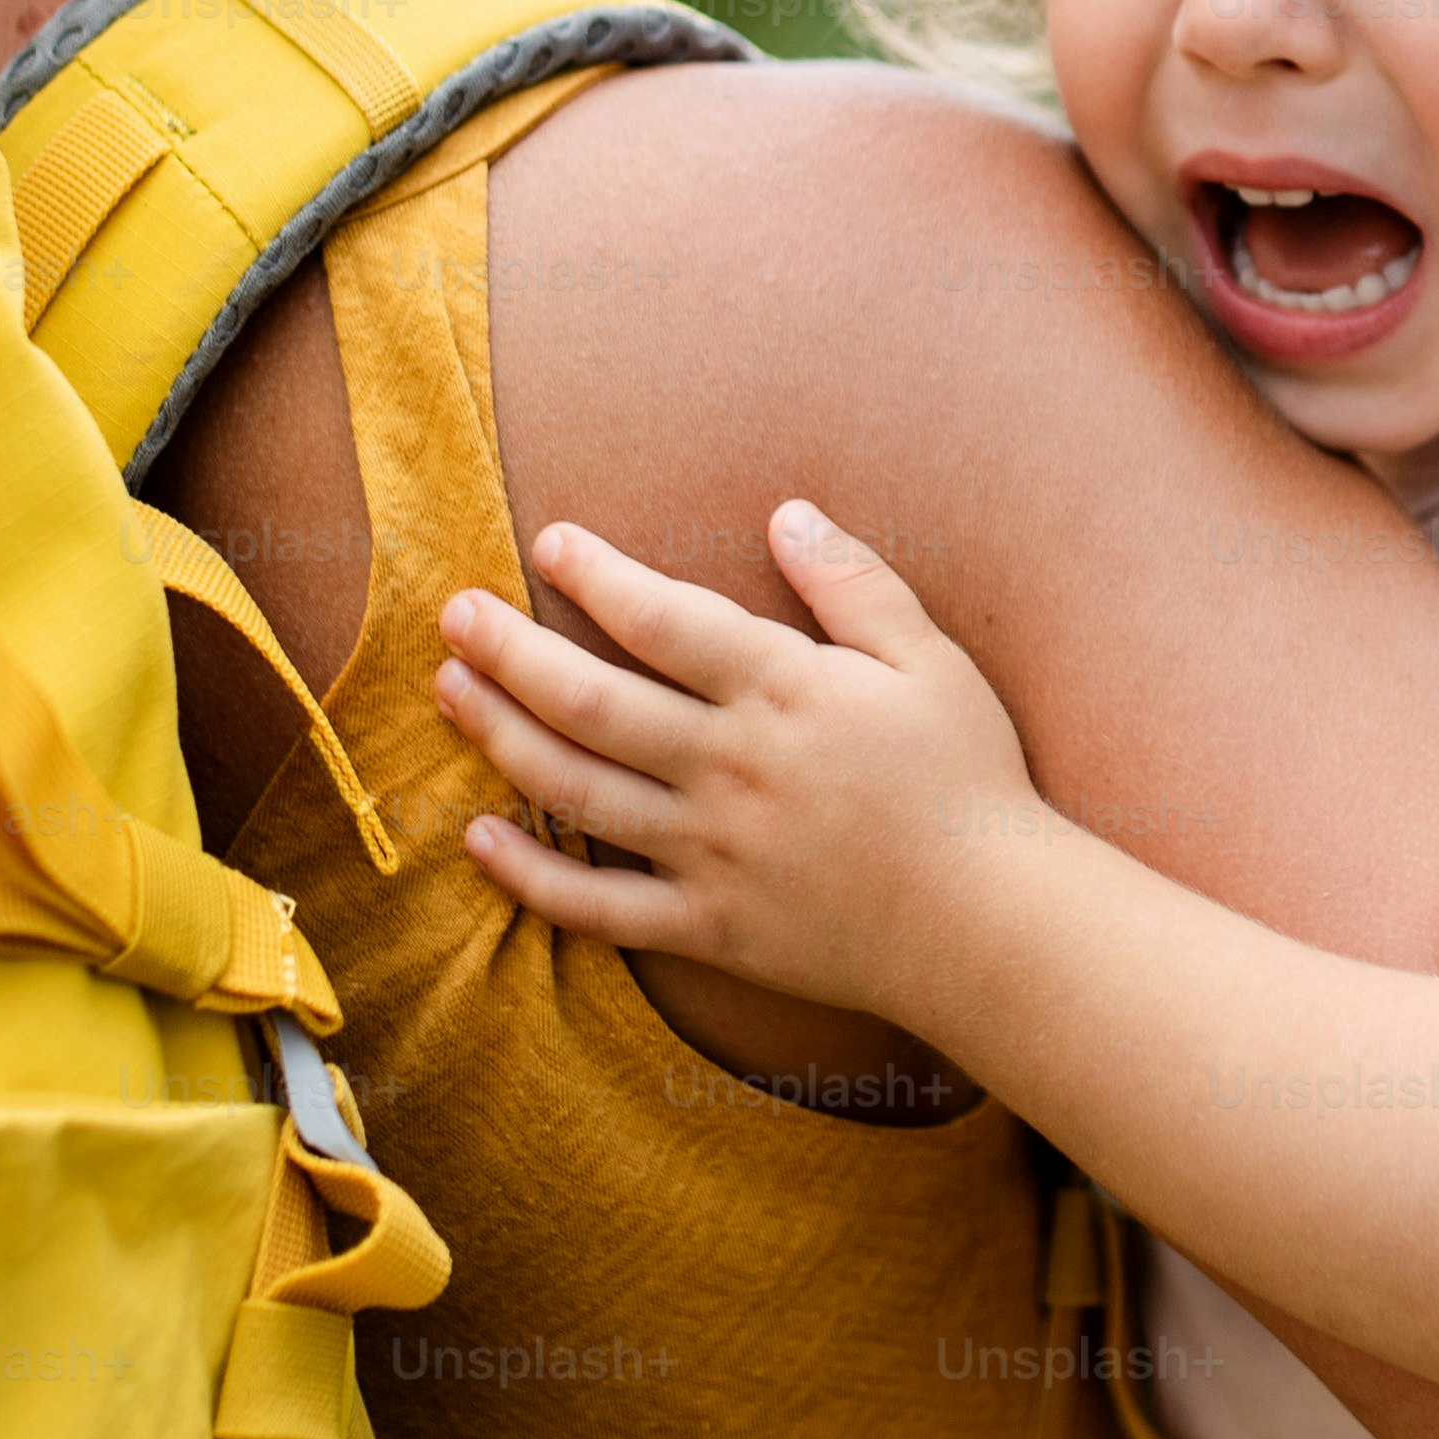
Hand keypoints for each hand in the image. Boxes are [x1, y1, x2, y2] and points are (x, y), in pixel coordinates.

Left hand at [431, 498, 1048, 1023]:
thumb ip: (854, 584)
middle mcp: (729, 767)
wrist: (990, 922)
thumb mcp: (931, 660)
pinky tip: (480, 836)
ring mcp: (709, 853)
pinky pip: (595, 905)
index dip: (596, 576)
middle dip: (509, 650)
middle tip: (455, 612)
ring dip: (500, 736)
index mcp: (783, 692)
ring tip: (448, 690)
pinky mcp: (706, 927)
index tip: (548, 544)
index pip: (662, 619)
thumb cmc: (970, 781)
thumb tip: (786, 512)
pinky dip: (529, 874)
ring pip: (576, 790)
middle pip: (590, 700)